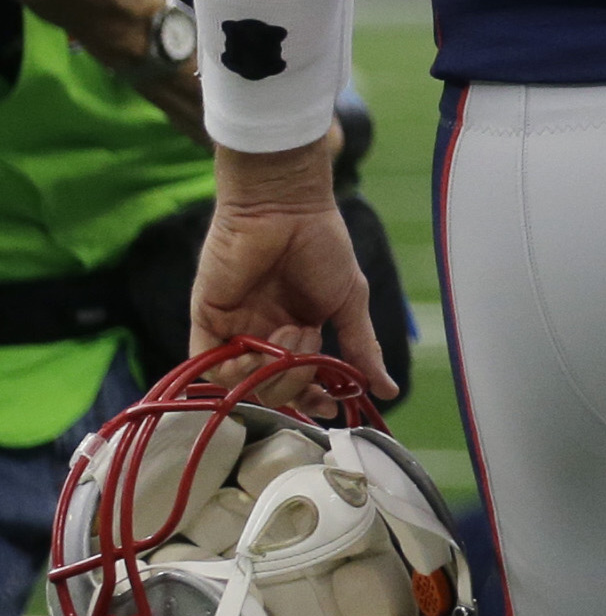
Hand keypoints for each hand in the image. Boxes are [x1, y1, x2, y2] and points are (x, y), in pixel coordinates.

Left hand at [191, 138, 396, 405]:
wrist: (285, 209)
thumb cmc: (322, 245)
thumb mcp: (350, 299)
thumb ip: (362, 346)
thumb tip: (388, 390)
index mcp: (299, 332)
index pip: (302, 382)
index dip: (313, 399)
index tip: (329, 405)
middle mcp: (265, 336)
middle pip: (274, 389)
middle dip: (295, 380)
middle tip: (308, 343)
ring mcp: (235, 331)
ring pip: (244, 384)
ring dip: (269, 373)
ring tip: (288, 337)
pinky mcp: (208, 321)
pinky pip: (211, 367)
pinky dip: (232, 372)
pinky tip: (253, 354)